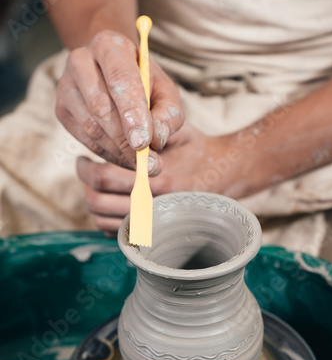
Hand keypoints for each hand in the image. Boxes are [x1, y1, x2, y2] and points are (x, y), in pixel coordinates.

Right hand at [56, 30, 183, 169]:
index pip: (120, 79)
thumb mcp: (165, 92)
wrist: (115, 74)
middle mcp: (81, 60)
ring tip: (143, 164)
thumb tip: (157, 140)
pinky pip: (85, 140)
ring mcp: (66, 86)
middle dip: (127, 141)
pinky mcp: (61, 110)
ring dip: (119, 152)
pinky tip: (125, 159)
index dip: (132, 114)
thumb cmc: (145, 84)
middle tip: (149, 164)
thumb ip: (169, 114)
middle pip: (101, 107)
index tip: (144, 143)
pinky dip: (108, 155)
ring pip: (92, 127)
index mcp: (110, 45)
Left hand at [77, 122, 244, 235]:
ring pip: (103, 220)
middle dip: (85, 183)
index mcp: (157, 179)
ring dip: (92, 201)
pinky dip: (106, 219)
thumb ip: (151, 130)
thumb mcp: (178, 131)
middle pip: (98, 201)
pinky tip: (109, 202)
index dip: (85, 168)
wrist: (224, 174)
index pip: (104, 177)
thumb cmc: (196, 149)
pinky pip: (116, 233)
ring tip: (93, 186)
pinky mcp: (153, 231)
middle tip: (83, 168)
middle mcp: (153, 205)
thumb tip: (117, 126)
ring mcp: (152, 222)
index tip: (81, 159)